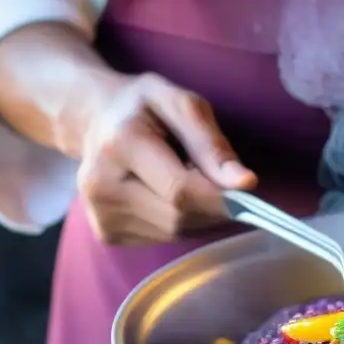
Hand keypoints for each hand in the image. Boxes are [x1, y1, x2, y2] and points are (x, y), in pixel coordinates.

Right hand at [77, 73, 257, 244]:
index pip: (180, 190)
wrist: (96, 120)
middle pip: (178, 217)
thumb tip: (246, 184)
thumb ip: (213, 145)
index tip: (248, 192)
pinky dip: (179, 222)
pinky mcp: (105, 233)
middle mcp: (100, 184)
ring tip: (189, 181)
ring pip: (173, 232)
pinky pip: (162, 239)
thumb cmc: (145, 108)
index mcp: (119, 144)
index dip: (220, 198)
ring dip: (198, 215)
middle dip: (211, 206)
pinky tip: (169, 196)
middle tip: (220, 182)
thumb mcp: (183, 105)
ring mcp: (99, 214)